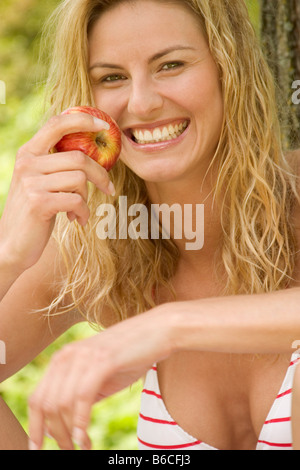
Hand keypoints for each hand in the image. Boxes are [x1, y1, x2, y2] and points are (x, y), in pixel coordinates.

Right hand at [0, 112, 114, 272]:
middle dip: (100, 175)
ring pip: (80, 180)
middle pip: (79, 158)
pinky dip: (83, 212)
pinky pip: (77, 200)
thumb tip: (93, 152)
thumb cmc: (34, 212)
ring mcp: (31, 183)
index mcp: (29, 152)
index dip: (83, 120)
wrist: (11, 244)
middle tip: (108, 188)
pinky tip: (76, 219)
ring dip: (86, 198)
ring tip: (78, 210)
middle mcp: (27, 163)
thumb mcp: (40, 181)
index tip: (104, 126)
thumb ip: (56, 164)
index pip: (57, 124)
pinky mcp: (38, 203)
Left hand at [28, 308, 172, 449]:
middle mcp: (68, 356)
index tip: (37, 448)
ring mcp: (84, 356)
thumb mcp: (101, 376)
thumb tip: (63, 425)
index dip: (35, 426)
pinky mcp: (103, 360)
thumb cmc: (132, 355)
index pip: (37, 398)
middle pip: (46, 404)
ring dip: (68, 433)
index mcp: (63, 359)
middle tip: (68, 451)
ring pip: (62, 403)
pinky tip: (85, 437)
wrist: (159, 330)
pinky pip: (83, 396)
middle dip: (54, 434)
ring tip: (81, 447)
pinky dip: (81, 421)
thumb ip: (81, 395)